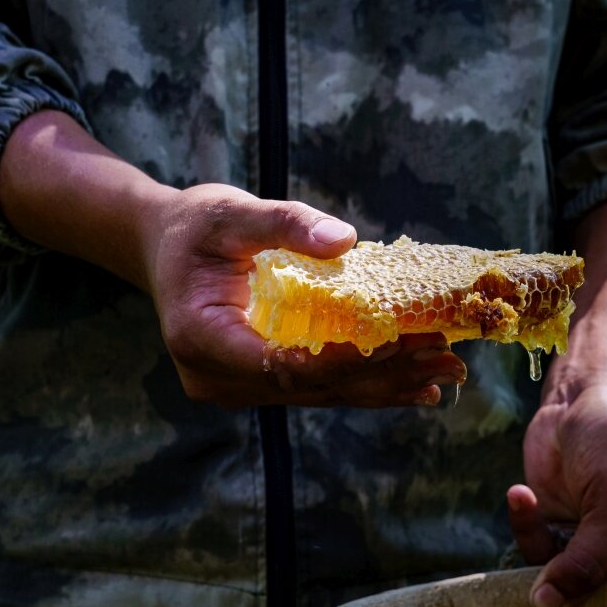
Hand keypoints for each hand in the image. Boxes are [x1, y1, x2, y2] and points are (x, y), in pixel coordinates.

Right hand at [140, 183, 465, 406]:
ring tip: (445, 375)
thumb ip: (284, 224)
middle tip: (446, 360)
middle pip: (313, 387)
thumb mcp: (230, 211)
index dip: (345, 359)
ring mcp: (238, 388)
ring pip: (322, 395)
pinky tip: (416, 390)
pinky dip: (366, 385)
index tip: (401, 341)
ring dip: (385, 385)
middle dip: (383, 374)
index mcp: (202, 339)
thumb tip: (345, 240)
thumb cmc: (192, 226)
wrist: (160, 246)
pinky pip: (318, 389)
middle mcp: (218, 378)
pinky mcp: (259, 383)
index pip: (284, 365)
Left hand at [507, 369, 606, 606]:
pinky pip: (536, 553)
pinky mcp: (561, 533)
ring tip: (530, 500)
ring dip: (537, 547)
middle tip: (539, 587)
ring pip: (562, 585)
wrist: (585, 393)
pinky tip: (520, 493)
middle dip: (569, 597)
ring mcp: (598, 550)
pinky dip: (525, 525)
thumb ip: (586, 563)